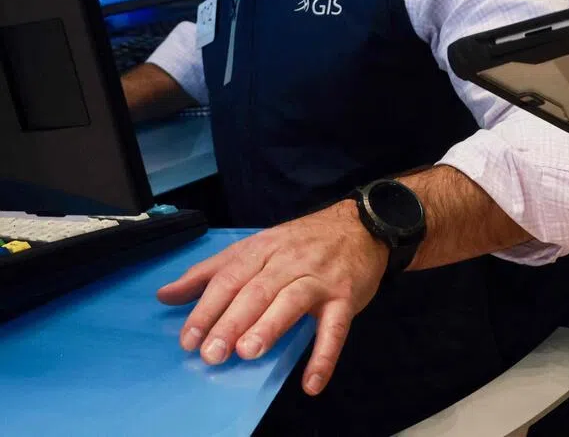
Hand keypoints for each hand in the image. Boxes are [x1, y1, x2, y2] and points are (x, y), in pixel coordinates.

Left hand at [157, 199, 387, 395]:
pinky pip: (335, 327)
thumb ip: (211, 271)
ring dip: (270, 326)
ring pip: (292, 300)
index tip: (188, 339)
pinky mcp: (346, 296)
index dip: (208, 307)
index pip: (231, 276)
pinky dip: (324, 354)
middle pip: (258, 289)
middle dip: (232, 320)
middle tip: (212, 354)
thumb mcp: (257, 246)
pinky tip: (311, 383)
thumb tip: (165, 295)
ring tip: (248, 352)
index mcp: (264, 249)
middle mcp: (290, 261)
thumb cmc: (304, 242)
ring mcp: (319, 278)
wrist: (363, 225)